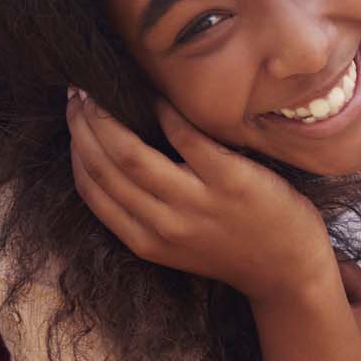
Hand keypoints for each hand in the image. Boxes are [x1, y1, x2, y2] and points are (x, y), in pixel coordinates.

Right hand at [66, 90, 333, 300]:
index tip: (72, 119)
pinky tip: (156, 93)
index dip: (74, 150)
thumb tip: (110, 158)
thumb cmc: (230, 248)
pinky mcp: (232, 180)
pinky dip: (164, 110)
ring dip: (107, 116)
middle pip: (105, 167)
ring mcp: (198, 203)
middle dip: (83, 125)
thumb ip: (143, 212)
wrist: (287, 271)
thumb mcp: (175, 245)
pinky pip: (186, 136)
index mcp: (145, 242)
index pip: (91, 190)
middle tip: (76, 93)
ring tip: (100, 89)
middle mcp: (165, 225)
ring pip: (132, 155)